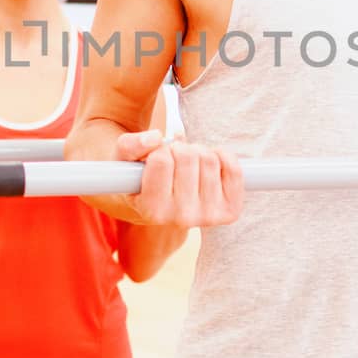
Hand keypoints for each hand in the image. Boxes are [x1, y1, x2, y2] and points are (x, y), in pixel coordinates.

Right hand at [117, 129, 242, 227]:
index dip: (158, 150)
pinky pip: (234, 169)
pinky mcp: (229, 211)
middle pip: (187, 157)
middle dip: (178, 149)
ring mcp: (208, 217)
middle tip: (172, 160)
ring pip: (209, 159)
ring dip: (197, 152)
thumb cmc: (138, 178)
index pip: (161, 160)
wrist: (159, 202)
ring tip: (186, 165)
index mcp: (152, 211)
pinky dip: (222, 157)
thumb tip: (155, 138)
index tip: (154, 159)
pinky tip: (206, 165)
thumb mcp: (123, 161)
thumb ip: (130, 146)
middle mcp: (181, 220)